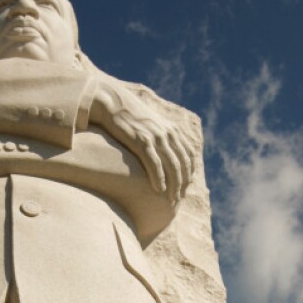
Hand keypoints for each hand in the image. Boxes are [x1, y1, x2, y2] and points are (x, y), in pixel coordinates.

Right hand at [89, 79, 194, 199]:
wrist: (112, 102)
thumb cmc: (129, 116)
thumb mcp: (151, 124)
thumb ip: (161, 135)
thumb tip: (164, 152)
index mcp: (172, 129)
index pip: (189, 155)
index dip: (189, 172)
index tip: (186, 187)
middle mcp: (167, 133)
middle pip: (182, 163)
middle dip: (183, 183)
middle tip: (179, 198)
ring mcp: (155, 137)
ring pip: (172, 166)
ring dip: (174, 185)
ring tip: (172, 199)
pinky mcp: (142, 141)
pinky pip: (155, 164)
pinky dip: (159, 178)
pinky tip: (159, 190)